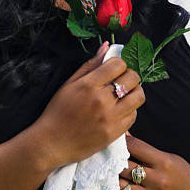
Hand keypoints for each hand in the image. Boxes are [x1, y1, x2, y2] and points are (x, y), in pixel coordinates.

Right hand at [34, 42, 144, 169]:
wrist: (51, 142)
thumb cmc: (58, 111)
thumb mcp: (69, 84)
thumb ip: (89, 65)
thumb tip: (106, 46)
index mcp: (88, 85)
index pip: (118, 64)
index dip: (119, 63)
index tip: (114, 68)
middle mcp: (101, 100)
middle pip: (132, 78)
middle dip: (129, 75)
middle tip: (121, 80)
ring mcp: (110, 118)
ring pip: (138, 96)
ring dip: (134, 92)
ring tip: (124, 94)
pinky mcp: (114, 133)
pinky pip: (134, 116)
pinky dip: (130, 110)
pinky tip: (119, 110)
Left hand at [118, 134, 189, 189]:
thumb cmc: (181, 174)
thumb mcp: (167, 157)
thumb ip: (144, 149)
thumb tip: (124, 136)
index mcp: (163, 162)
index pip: (134, 147)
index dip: (123, 143)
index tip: (118, 144)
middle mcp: (158, 180)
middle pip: (124, 167)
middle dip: (117, 163)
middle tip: (115, 162)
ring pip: (122, 186)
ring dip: (119, 181)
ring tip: (122, 177)